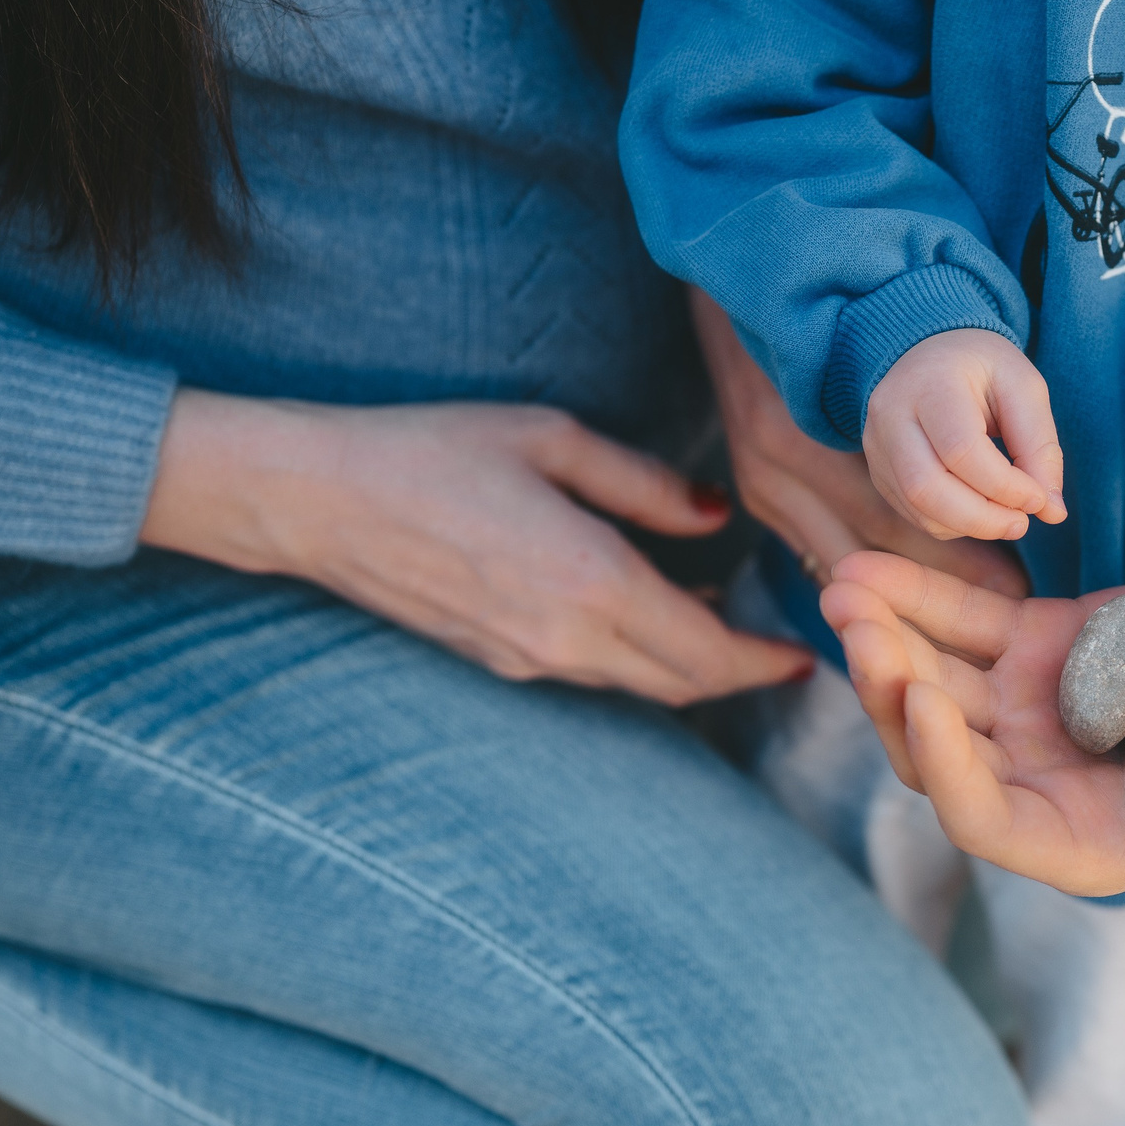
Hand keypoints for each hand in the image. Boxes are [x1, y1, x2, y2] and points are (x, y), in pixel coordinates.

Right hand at [140, 390, 814, 704]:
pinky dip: (637, 658)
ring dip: (689, 666)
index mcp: (591, 582)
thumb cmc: (434, 450)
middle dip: (741, 674)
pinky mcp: (497, 660)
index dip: (765, 662)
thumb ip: (644, 485)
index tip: (807, 656)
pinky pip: (592, 674)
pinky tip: (648, 613)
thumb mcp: (552, 440)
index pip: (707, 651)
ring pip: (637, 685)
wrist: (317, 500)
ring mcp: (527, 660)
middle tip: (785, 652)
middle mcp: (564, 639)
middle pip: (682, 683)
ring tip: (727, 626)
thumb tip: (714, 517)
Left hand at [820, 553, 1124, 924]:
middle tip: (859, 626)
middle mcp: (1034, 781)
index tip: (921, 700)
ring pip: (934, 678)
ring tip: (846, 584)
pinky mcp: (1040, 651)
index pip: (982, 816)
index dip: (944, 765)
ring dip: (887, 636)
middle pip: (934, 745)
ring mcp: (1029, 712)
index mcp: (1075, 841)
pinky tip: (871, 563)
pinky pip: (964, 624)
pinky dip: (919, 596)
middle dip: (891, 688)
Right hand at [862, 329, 1067, 542]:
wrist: (930, 351)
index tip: (1038, 499)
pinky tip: (980, 511)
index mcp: (930, 383)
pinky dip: (952, 524)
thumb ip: (1040, 448)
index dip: (1004, 486)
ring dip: (969, 526)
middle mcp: (891, 414)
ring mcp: (877, 445)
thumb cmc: (983, 369)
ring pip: (917, 507)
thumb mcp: (1023, 389)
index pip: (961, 450)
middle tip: (1022, 523)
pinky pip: (913, 513)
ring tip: (1007, 520)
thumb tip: (1052, 512)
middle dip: (982, 518)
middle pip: (927, 487)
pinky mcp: (877, 469)